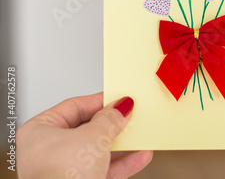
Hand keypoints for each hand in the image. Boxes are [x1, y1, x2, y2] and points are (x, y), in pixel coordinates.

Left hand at [17, 92, 152, 178]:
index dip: (101, 101)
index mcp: (39, 130)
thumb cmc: (61, 175)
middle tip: (130, 116)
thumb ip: (110, 119)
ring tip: (139, 135)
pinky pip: (103, 169)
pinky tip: (139, 155)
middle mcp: (47, 150)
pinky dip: (122, 163)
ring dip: (122, 144)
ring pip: (98, 151)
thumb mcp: (94, 136)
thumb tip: (121, 108)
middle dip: (113, 125)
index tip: (120, 99)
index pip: (75, 106)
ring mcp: (63, 170)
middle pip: (88, 129)